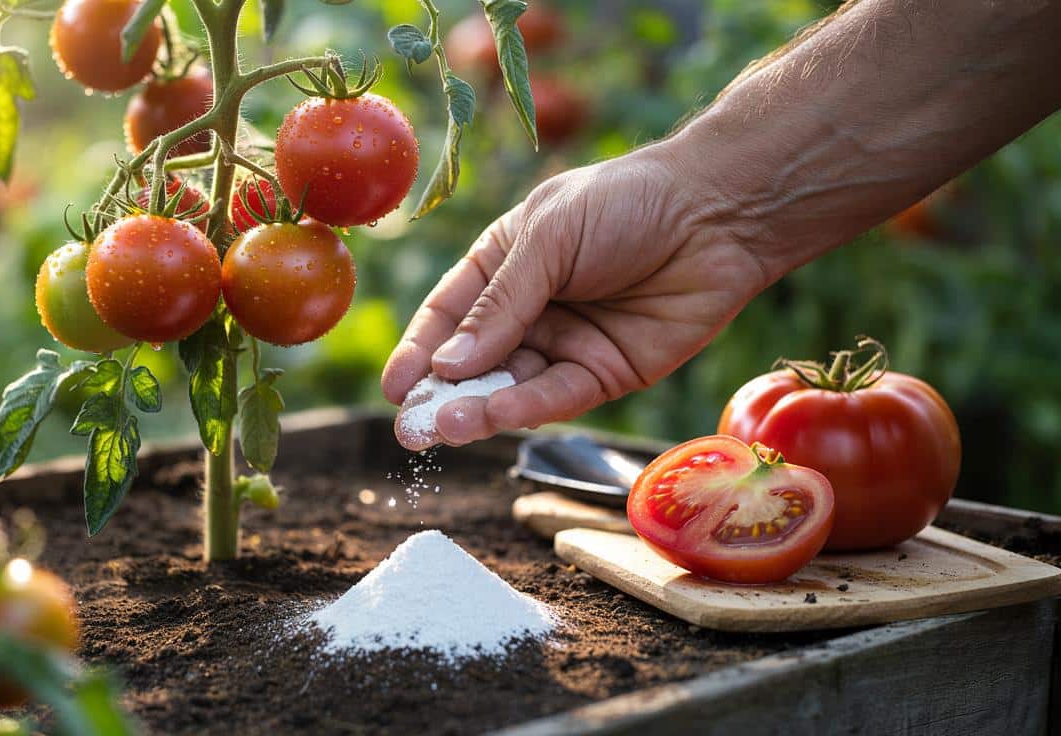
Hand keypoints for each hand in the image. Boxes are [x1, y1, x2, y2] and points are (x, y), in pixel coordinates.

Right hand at [382, 145, 771, 449]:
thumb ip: (501, 303)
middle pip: (474, 360)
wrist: (717, 213)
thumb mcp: (548, 239)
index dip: (421, 350)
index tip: (396, 387)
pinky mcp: (606, 374)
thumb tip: (448, 365)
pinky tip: (497, 415)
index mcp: (504, 264)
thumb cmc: (626, 203)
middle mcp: (530, 309)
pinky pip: (558, 396)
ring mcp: (567, 343)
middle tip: (411, 427)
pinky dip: (525, 408)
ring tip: (447, 426)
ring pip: (511, 386)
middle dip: (442, 393)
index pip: (449, 313)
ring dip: (479, 408)